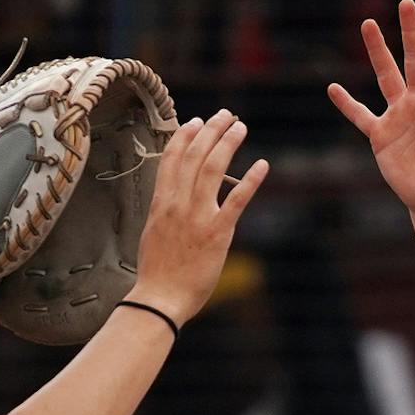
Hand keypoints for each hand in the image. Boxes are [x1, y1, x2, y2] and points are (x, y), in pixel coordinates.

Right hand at [131, 111, 268, 323]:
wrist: (159, 299)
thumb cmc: (156, 273)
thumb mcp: (153, 234)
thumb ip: (165, 212)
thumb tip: (172, 199)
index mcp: (161, 204)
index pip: (172, 159)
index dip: (185, 136)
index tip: (196, 121)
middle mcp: (178, 204)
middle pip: (195, 156)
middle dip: (211, 130)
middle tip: (225, 114)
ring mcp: (197, 217)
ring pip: (213, 169)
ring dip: (228, 143)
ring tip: (240, 127)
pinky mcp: (217, 233)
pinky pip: (236, 200)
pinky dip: (250, 180)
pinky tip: (262, 164)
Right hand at [330, 0, 414, 216]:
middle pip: (414, 61)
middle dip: (410, 33)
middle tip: (406, 4)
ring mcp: (398, 116)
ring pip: (386, 77)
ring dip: (378, 52)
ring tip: (368, 24)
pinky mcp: (380, 135)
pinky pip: (360, 115)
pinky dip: (347, 104)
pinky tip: (333, 88)